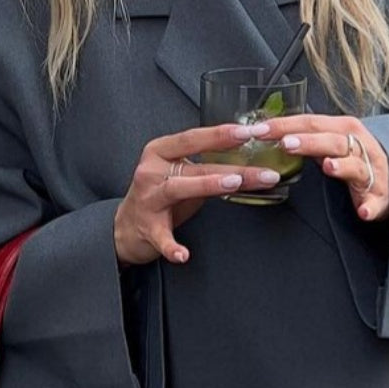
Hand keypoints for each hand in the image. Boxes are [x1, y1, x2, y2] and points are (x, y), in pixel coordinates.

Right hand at [114, 121, 280, 264]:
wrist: (125, 227)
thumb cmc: (158, 196)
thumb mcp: (181, 174)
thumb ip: (208, 166)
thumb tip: (248, 161)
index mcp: (161, 152)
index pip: (193, 138)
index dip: (222, 134)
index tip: (249, 132)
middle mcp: (152, 171)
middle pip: (195, 165)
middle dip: (232, 167)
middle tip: (262, 170)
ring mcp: (148, 199)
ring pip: (177, 189)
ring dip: (207, 185)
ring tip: (233, 184)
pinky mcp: (147, 228)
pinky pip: (161, 237)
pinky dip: (172, 247)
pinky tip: (184, 255)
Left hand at [264, 114, 388, 220]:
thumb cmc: (357, 159)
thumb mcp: (332, 142)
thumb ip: (307, 137)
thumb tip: (273, 131)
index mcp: (344, 130)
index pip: (313, 122)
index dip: (286, 124)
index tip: (261, 129)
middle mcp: (360, 147)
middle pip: (333, 141)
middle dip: (310, 141)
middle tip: (286, 143)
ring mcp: (372, 172)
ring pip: (356, 166)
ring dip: (342, 166)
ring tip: (328, 166)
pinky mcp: (380, 197)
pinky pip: (376, 203)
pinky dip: (370, 207)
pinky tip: (363, 212)